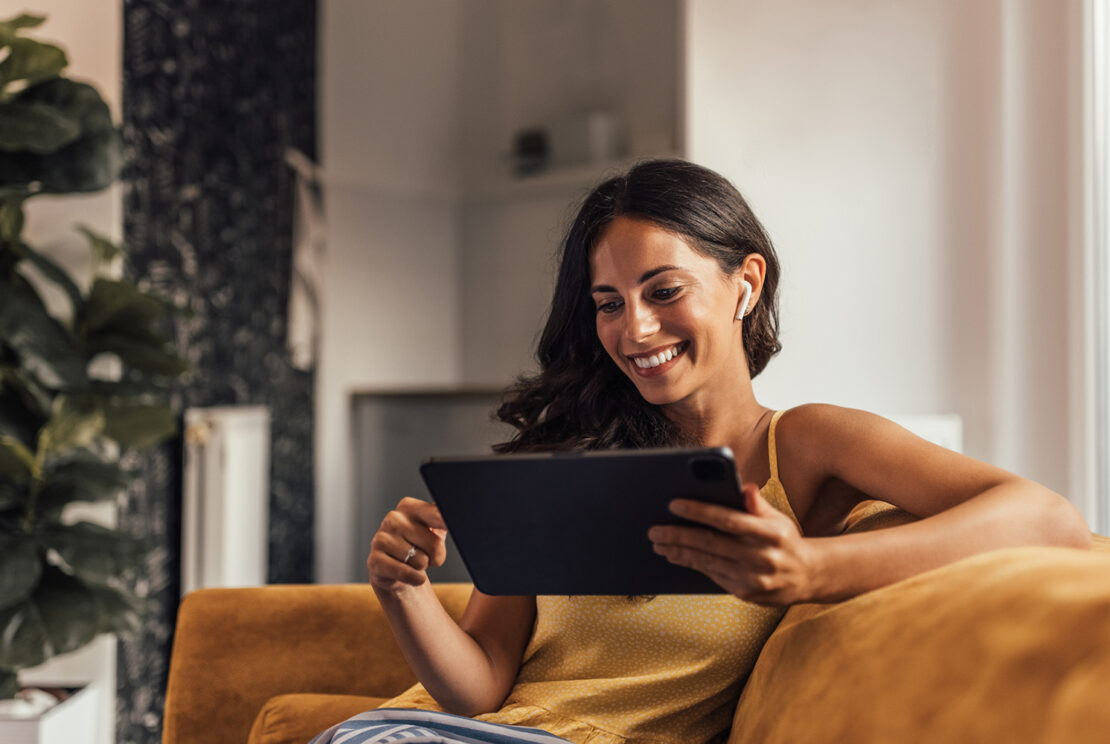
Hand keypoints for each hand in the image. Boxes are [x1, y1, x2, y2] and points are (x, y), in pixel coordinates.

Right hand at [368, 497, 448, 592]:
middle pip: (436, 544)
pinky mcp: (374, 560)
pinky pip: (407, 574)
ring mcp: (382, 538)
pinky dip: (415, 578)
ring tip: (411, 562)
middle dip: (436, 556)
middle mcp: (394, 518)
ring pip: (422, 561)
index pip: (438, 514)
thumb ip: (445, 516)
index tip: (456, 523)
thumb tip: (459, 510)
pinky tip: (410, 575)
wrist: (396, 570)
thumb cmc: (420, 545)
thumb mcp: (436, 528)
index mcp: (409, 507)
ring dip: (421, 568)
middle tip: (424, 553)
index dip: (448, 522)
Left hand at [647, 483, 818, 605]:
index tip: (674, 504)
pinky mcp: (746, 593)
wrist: (808, 576)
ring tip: (659, 543)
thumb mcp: (777, 518)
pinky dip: (691, 564)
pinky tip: (676, 555)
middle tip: (654, 530)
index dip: (700, 512)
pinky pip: (712, 575)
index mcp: (771, 533)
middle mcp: (763, 557)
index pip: (730, 520)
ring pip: (708, 561)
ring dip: (679, 552)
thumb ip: (757, 504)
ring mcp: (754, 578)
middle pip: (712, 543)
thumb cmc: (785, 540)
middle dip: (678, 535)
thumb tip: (745, 487)